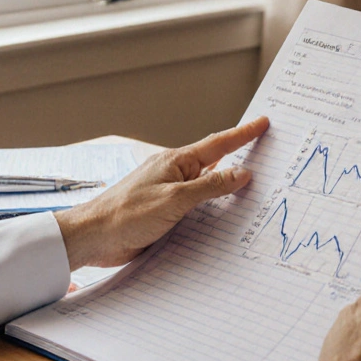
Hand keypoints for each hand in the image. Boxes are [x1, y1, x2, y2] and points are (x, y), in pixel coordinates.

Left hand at [54, 117, 268, 267]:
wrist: (92, 238)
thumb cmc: (126, 214)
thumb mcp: (174, 199)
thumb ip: (210, 187)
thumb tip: (241, 173)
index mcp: (176, 162)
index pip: (218, 144)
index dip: (243, 134)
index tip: (264, 122)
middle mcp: (174, 175)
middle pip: (215, 164)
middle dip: (241, 158)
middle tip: (267, 152)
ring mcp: (168, 194)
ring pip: (206, 188)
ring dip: (228, 188)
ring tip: (256, 186)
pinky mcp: (164, 215)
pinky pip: (196, 209)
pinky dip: (213, 210)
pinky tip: (225, 218)